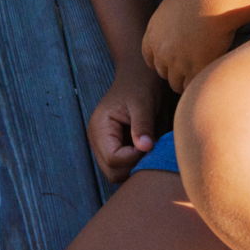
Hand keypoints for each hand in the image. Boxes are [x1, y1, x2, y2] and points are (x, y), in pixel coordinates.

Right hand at [88, 62, 168, 182]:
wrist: (138, 75)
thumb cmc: (141, 85)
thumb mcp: (143, 103)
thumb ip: (143, 125)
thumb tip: (145, 147)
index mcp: (100, 128)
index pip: (113, 159)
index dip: (134, 158)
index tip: (150, 144)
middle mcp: (98, 140)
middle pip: (113, 172)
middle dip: (134, 165)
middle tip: (152, 149)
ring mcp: (104, 146)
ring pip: (117, 174)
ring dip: (135, 166)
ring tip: (149, 148)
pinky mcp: (113, 148)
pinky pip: (122, 167)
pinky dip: (135, 164)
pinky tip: (146, 150)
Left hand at [141, 0, 237, 92]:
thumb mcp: (174, 5)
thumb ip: (170, 21)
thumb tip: (176, 24)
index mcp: (153, 34)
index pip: (149, 58)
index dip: (161, 61)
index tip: (172, 61)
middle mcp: (161, 50)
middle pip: (163, 72)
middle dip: (175, 71)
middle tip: (191, 66)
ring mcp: (177, 62)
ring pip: (176, 84)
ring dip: (186, 80)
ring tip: (201, 72)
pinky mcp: (195, 68)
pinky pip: (193, 85)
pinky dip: (199, 82)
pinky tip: (208, 74)